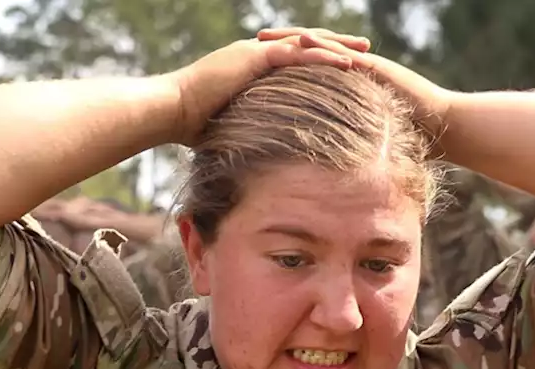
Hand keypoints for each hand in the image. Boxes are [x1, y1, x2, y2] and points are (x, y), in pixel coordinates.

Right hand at [167, 28, 370, 145]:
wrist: (170, 110)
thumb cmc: (188, 125)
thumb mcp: (226, 127)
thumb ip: (243, 131)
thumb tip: (251, 160)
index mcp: (249, 66)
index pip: (290, 57)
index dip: (317, 58)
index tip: (342, 65)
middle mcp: (253, 52)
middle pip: (303, 42)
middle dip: (335, 44)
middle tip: (365, 49)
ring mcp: (254, 51)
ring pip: (305, 43)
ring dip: (336, 47)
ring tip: (365, 52)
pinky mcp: (253, 56)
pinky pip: (296, 53)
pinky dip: (322, 56)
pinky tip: (346, 63)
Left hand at [261, 28, 457, 140]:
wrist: (443, 126)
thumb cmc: (409, 138)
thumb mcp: (367, 142)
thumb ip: (346, 147)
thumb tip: (321, 173)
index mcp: (347, 84)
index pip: (310, 69)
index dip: (285, 64)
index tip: (256, 64)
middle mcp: (353, 69)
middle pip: (312, 51)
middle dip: (282, 45)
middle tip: (253, 41)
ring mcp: (364, 65)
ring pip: (323, 46)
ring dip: (294, 39)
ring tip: (267, 37)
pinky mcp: (374, 68)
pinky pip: (343, 54)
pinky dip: (322, 47)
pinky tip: (300, 42)